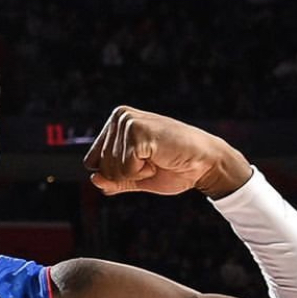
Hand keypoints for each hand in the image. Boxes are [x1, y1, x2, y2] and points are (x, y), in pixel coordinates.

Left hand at [84, 106, 251, 198]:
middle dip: (127, 173)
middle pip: (101, 167)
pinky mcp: (138, 132)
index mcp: (115, 123)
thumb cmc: (173, 167)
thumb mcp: (135, 177)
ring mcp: (128, 122)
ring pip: (111, 169)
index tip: (141, 163)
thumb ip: (112, 180)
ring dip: (136, 172)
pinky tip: (159, 158)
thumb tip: (94, 179)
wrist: (205, 164)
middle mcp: (119, 117)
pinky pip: (125, 169)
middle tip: (153, 160)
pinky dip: (142, 172)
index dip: (116, 174)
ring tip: (157, 158)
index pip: (91, 162)